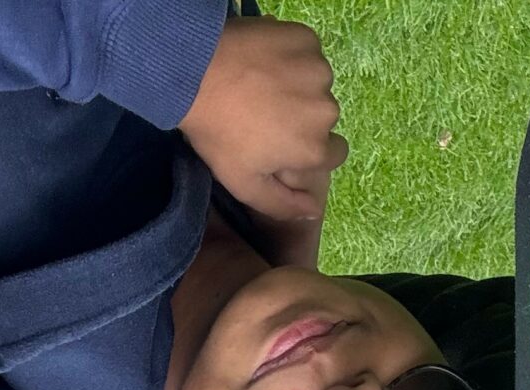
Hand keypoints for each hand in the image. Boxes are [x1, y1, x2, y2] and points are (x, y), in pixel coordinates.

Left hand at [179, 17, 347, 225]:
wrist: (197, 73)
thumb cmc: (219, 135)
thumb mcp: (244, 183)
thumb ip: (282, 204)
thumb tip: (314, 211)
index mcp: (314, 149)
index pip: (332, 155)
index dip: (306, 150)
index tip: (280, 142)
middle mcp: (327, 111)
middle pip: (323, 119)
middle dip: (300, 118)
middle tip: (262, 113)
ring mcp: (319, 71)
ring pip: (316, 84)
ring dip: (296, 86)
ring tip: (259, 86)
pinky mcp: (307, 40)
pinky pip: (307, 53)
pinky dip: (290, 58)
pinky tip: (262, 62)